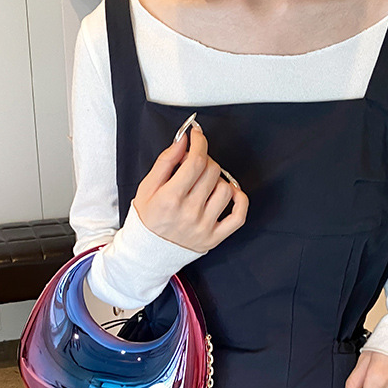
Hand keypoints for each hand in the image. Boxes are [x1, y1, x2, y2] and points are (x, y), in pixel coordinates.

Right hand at [132, 116, 248, 253]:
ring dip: (217, 179)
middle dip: (204, 160)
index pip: (196, 161)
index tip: (197, 136)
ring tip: (204, 183)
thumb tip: (183, 141)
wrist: (149, 251)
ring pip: (225, 188)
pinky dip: (239, 199)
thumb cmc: (148, 219)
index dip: (199, 142)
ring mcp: (204, 226)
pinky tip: (229, 193)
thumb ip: (166, 161)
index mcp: (171, 199)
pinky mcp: (214, 237)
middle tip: (194, 164)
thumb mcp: (147, 187)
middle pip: (212, 171)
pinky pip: (239, 216)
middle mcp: (189, 213)